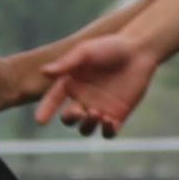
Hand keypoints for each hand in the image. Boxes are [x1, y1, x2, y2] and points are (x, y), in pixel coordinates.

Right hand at [29, 28, 164, 134]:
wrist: (138, 50)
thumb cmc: (109, 46)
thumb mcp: (85, 52)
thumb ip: (66, 63)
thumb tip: (43, 72)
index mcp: (70, 84)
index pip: (53, 100)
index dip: (45, 111)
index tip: (40, 121)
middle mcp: (82, 99)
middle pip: (69, 119)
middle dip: (70, 119)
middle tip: (78, 111)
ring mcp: (99, 109)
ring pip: (86, 128)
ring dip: (88, 125)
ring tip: (97, 114)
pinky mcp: (117, 116)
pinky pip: (108, 133)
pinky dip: (106, 132)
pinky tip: (110, 122)